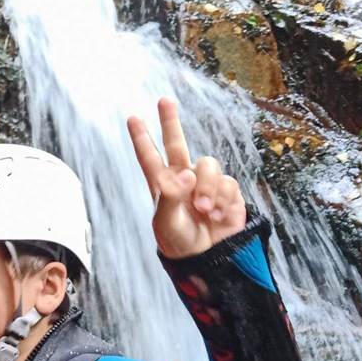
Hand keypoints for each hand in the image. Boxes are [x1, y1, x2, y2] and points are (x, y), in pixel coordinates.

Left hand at [127, 97, 245, 258]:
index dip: (142, 139)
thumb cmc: (180, 242)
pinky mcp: (227, 193)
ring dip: (208, 188)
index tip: (132, 118)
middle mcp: (183, 179)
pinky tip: (218, 215)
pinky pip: (229, 184)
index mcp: (163, 186)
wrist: (208, 259)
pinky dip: (224, 200)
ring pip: (209, 166)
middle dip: (170, 122)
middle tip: (164, 101)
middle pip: (178, 143)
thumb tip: (185, 174)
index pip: (150, 158)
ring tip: (204, 209)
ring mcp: (205, 184)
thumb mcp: (167, 223)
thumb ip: (172, 197)